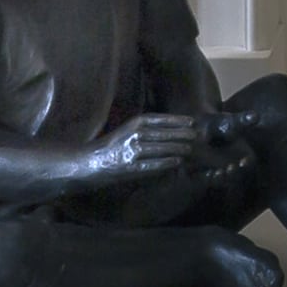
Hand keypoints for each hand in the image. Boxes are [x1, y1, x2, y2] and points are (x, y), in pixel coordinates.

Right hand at [73, 113, 209, 187]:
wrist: (88, 163)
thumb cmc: (110, 147)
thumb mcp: (127, 132)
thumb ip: (145, 130)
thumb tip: (171, 131)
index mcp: (133, 124)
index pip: (159, 119)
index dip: (176, 120)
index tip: (191, 121)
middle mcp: (133, 135)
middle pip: (163, 133)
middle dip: (182, 134)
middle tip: (197, 135)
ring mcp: (131, 152)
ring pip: (160, 149)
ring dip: (177, 148)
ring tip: (191, 149)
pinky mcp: (129, 168)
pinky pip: (152, 165)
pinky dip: (166, 163)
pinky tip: (177, 162)